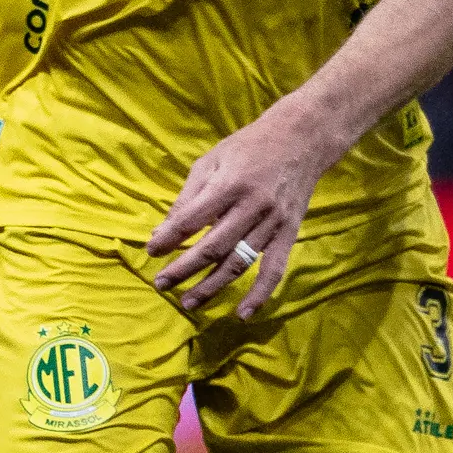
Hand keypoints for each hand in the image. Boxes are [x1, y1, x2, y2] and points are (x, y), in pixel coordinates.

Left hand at [148, 105, 335, 315]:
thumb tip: (162, 233)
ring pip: (240, 262)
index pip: (191, 220)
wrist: (301, 139)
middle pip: (213, 247)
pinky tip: (243, 314)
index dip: (169, 239)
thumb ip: (187, 198)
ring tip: (188, 302)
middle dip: (183, 269)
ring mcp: (273, 222)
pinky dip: (260, 294)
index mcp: (228, 185)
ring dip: (212, 286)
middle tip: (160, 284)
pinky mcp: (289, 233)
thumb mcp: (210, 162)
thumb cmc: (247, 147)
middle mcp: (252, 206)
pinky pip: (275, 269)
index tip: (151, 252)